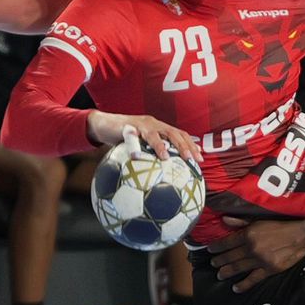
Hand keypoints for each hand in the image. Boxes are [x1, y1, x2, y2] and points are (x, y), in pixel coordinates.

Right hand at [86, 111, 202, 163]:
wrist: (104, 125)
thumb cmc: (124, 140)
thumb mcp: (141, 148)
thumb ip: (152, 158)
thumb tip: (163, 180)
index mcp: (160, 128)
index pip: (180, 135)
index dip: (191, 145)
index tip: (200, 159)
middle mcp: (153, 124)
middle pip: (173, 133)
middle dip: (184, 146)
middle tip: (191, 160)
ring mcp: (140, 124)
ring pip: (154, 134)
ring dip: (161, 145)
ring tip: (166, 158)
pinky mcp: (126, 127)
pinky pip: (131, 138)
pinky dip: (134, 147)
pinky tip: (136, 157)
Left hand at [208, 218, 304, 291]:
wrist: (302, 233)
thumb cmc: (281, 224)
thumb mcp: (260, 218)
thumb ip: (241, 221)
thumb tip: (224, 219)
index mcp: (249, 233)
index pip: (227, 242)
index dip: (217, 247)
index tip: (210, 250)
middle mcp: (252, 247)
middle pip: (231, 256)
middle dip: (219, 261)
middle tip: (212, 264)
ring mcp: (261, 260)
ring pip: (239, 268)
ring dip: (227, 272)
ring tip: (219, 275)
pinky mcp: (270, 269)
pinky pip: (253, 279)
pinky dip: (243, 284)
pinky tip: (235, 288)